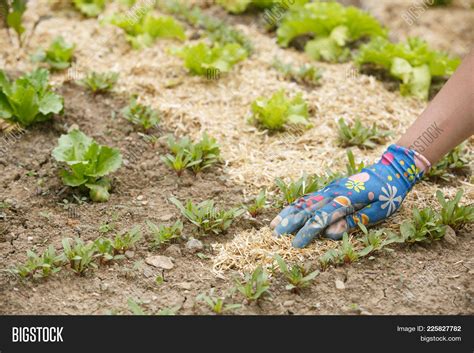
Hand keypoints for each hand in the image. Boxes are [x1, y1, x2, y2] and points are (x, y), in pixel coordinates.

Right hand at [271, 144, 429, 247]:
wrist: (391, 170)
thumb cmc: (388, 194)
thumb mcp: (378, 211)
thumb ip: (354, 221)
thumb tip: (331, 232)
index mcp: (346, 199)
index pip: (322, 218)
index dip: (307, 232)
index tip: (296, 245)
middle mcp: (334, 192)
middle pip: (307, 208)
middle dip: (290, 222)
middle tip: (275, 235)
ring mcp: (330, 188)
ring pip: (304, 201)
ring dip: (288, 213)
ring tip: (273, 224)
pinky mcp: (330, 188)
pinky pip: (309, 196)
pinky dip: (296, 205)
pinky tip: (287, 212)